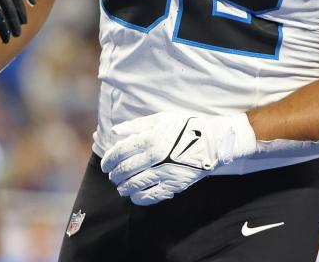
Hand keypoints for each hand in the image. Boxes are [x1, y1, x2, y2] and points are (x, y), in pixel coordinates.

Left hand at [99, 112, 256, 205]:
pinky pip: (152, 196)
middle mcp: (155, 157)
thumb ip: (136, 125)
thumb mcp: (160, 119)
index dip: (109, 159)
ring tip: (121, 186)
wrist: (212, 141)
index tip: (106, 164)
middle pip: (125, 170)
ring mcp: (165, 173)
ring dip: (123, 187)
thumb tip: (115, 131)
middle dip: (114, 174)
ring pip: (135, 185)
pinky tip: (135, 196)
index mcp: (150, 138)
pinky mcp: (174, 185)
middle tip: (112, 175)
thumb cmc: (185, 127)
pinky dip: (139, 198)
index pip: (120, 152)